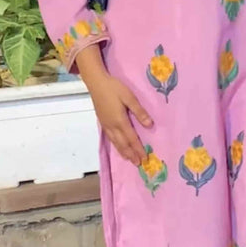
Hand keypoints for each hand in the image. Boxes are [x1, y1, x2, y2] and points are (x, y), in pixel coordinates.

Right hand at [77, 46, 151, 165]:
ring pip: (115, 142)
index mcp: (120, 120)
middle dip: (131, 154)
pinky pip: (110, 138)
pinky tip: (118, 147)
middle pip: (123, 144)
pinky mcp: (102, 122)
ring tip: (129, 160)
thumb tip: (150, 125)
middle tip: (138, 164)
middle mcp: (112, 125)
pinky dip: (116, 145)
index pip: (131, 138)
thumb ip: (139, 111)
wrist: (96, 82)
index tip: (144, 157)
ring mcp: (106, 125)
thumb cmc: (114, 88)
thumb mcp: (129, 97)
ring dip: (123, 152)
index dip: (138, 149)